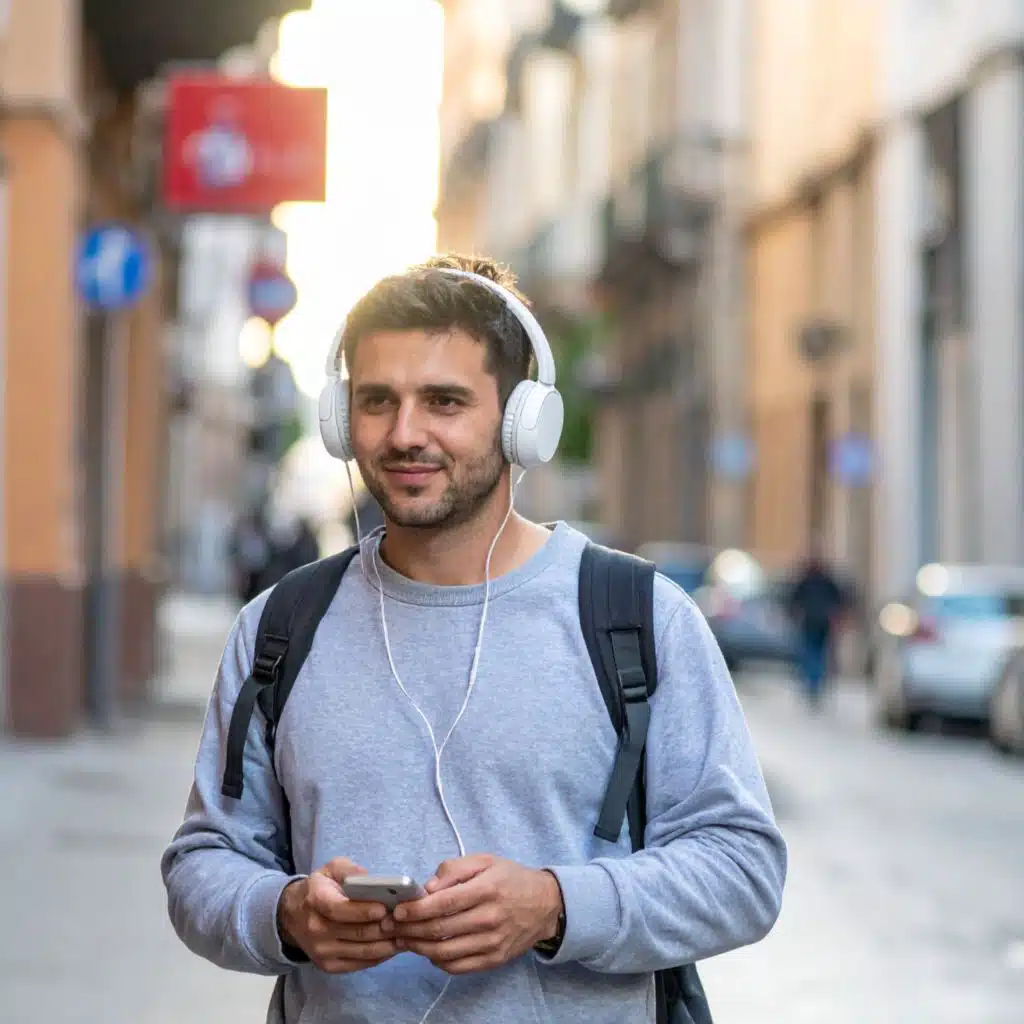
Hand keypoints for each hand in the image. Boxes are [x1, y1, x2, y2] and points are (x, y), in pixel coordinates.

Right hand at [277, 858, 399, 972]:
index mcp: (316, 901)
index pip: (340, 909)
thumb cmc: (319, 888)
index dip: (363, 910)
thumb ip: (349, 870)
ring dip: (387, 944)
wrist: (292, 915)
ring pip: (362, 951)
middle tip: (405, 921)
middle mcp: (316, 929)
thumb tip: (369, 879)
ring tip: (405, 933)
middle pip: (356, 932)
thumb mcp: (331, 869)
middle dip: (384, 927)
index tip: (384, 908)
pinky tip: (393, 946)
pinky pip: (359, 963)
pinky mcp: (328, 966)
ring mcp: (321, 951)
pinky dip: (379, 956)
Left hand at [384, 854, 562, 974]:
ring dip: (418, 948)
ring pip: (445, 952)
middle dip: (410, 929)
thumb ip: (453, 868)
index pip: (443, 903)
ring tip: (404, 940)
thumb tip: (427, 887)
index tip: (398, 910)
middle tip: (392, 927)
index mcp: (486, 889)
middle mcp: (489, 918)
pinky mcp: (494, 959)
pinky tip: (428, 951)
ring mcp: (492, 942)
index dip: (416, 909)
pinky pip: (458, 967)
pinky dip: (438, 962)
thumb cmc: (510, 878)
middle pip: (440, 930)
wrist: (545, 904)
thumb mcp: (484, 860)